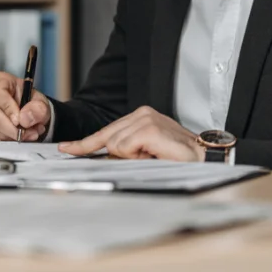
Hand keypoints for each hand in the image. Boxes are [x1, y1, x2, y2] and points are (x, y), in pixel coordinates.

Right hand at [0, 71, 50, 141]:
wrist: (30, 113)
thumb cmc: (33, 103)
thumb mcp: (42, 104)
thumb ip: (37, 109)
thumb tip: (24, 119)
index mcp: (1, 81)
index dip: (7, 108)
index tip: (19, 121)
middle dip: (12, 128)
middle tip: (29, 133)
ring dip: (13, 135)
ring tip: (29, 133)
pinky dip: (8, 139)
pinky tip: (18, 135)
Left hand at [58, 106, 203, 159]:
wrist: (205, 158)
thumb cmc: (178, 158)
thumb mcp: (146, 153)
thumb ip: (125, 151)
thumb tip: (103, 157)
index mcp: (139, 117)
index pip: (106, 132)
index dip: (85, 143)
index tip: (66, 149)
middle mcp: (140, 113)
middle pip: (107, 138)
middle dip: (119, 155)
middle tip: (146, 157)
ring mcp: (144, 119)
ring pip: (115, 145)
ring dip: (133, 157)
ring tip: (154, 156)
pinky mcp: (148, 128)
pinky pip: (125, 148)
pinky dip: (137, 156)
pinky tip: (154, 153)